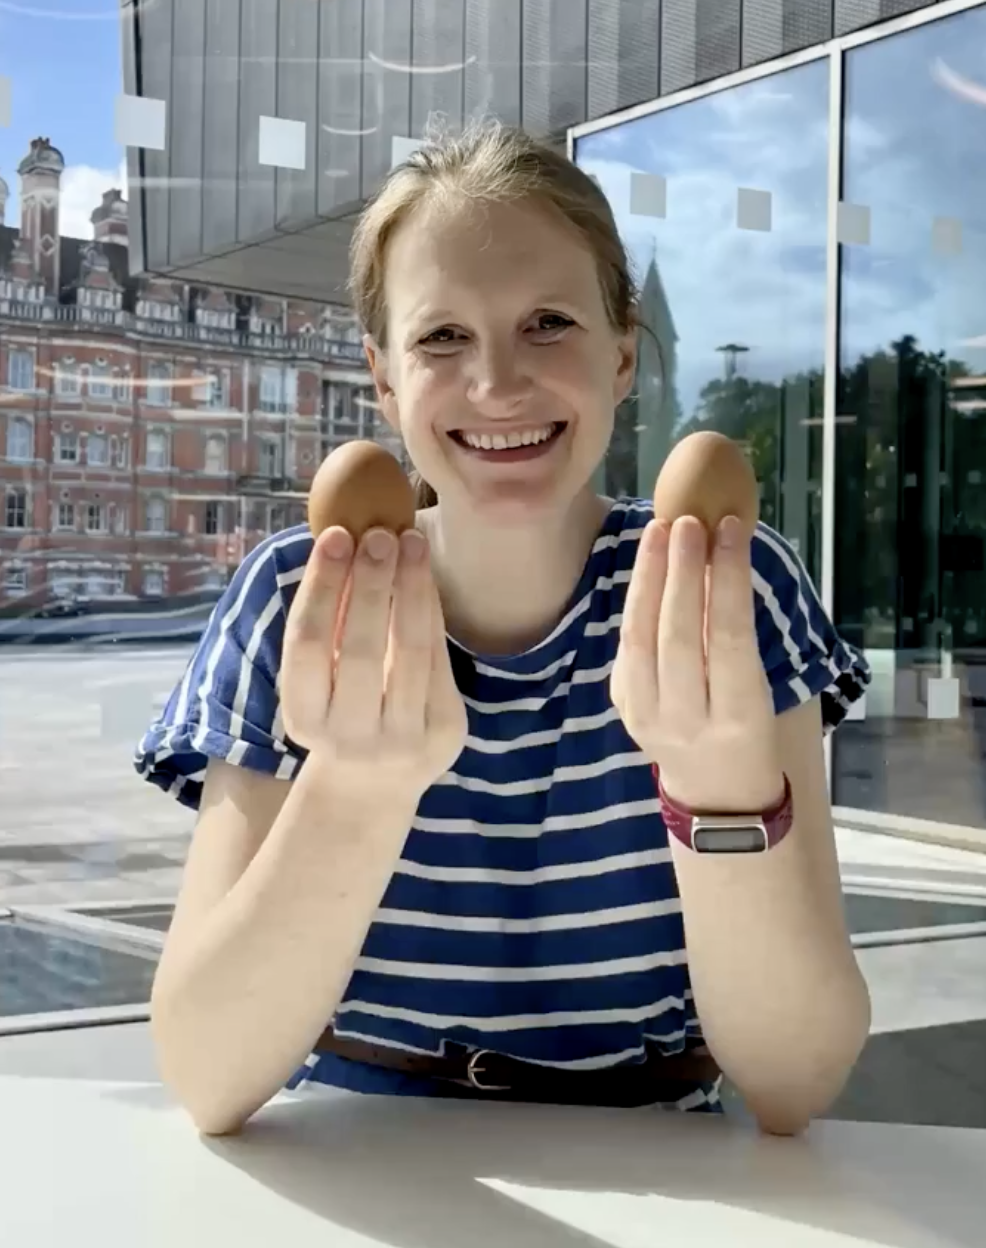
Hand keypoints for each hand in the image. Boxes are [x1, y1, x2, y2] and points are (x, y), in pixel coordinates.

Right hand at [281, 526, 466, 797]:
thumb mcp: (318, 682)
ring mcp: (403, 739)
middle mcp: (350, 736)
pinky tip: (425, 575)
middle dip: (370, 584)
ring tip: (411, 540)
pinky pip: (439, 659)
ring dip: (411, 588)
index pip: (308, 645)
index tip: (335, 537)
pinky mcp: (445, 732)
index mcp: (303, 718)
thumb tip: (345, 540)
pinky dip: (432, 612)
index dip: (321, 588)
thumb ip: (327, 626)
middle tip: (378, 532)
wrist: (374, 785)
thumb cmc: (339, 711)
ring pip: (409, 651)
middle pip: (360, 649)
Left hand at [611, 515, 783, 812]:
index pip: (729, 636)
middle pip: (677, 635)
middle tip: (688, 522)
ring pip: (641, 638)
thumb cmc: (750, 728)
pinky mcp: (622, 707)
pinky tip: (647, 567)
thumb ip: (733, 633)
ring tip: (660, 531)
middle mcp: (688, 721)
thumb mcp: (759, 689)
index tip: (728, 528)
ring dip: (649, 579)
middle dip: (681, 572)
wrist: (717, 792)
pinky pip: (626, 648)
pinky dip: (637, 604)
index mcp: (738, 716)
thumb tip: (717, 551)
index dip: (726, 578)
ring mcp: (647, 718)